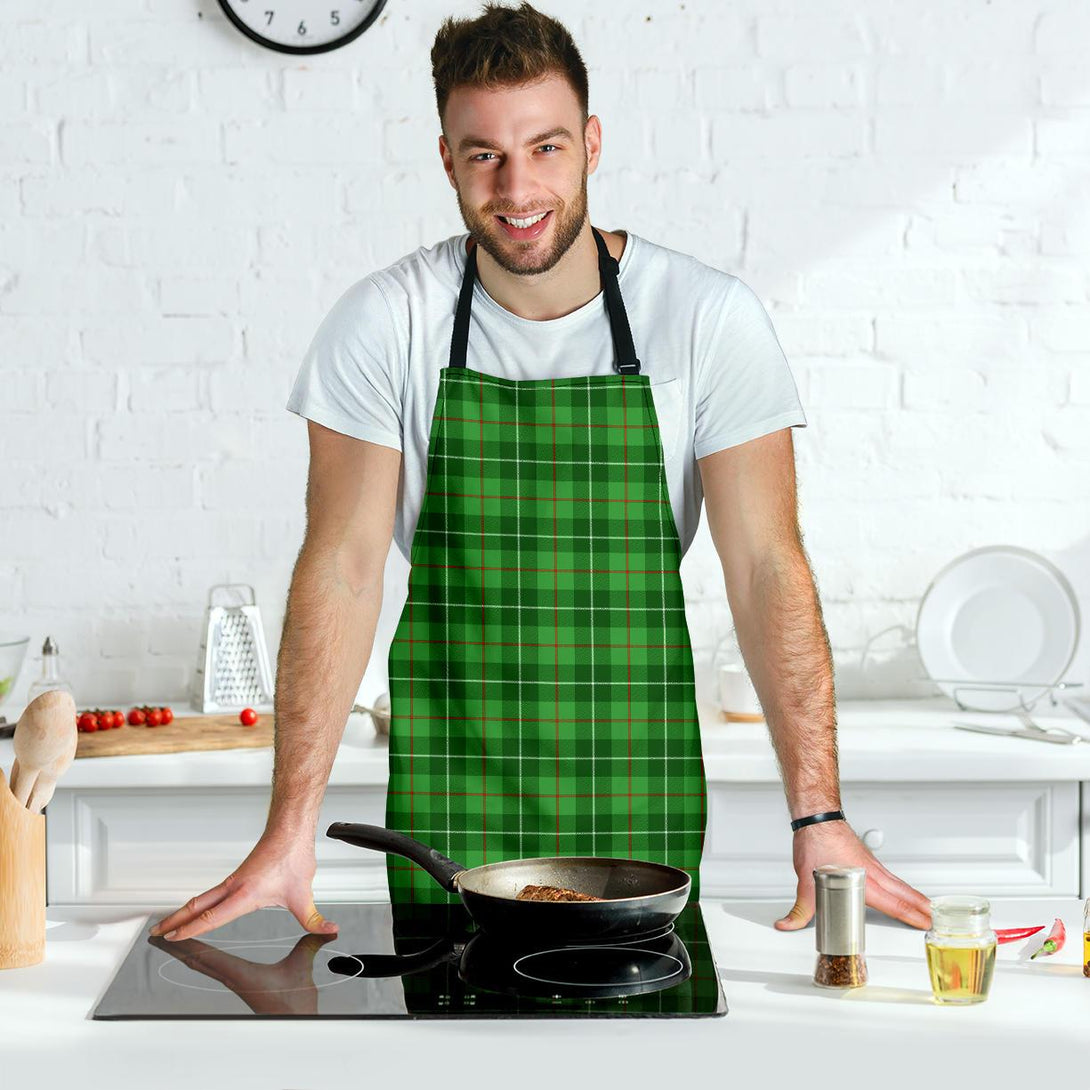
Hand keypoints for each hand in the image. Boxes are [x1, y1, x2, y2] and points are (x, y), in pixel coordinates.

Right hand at [148, 833, 337, 941]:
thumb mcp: (304, 895)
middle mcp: (234, 887)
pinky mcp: (239, 875)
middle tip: (157, 933)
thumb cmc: (293, 855)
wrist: (291, 828)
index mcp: (245, 894)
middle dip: (175, 921)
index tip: (174, 938)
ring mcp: (234, 880)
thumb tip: (328, 929)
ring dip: (183, 911)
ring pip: (202, 898)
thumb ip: (314, 918)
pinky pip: (212, 892)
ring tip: (169, 923)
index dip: (191, 929)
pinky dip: (198, 902)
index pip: (211, 917)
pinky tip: (198, 908)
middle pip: (196, 906)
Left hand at [775, 820, 931, 930]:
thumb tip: (788, 924)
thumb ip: (800, 909)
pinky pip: (890, 875)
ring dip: (914, 896)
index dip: (911, 915)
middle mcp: (871, 872)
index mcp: (862, 880)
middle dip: (921, 908)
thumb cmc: (815, 842)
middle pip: (903, 894)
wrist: (817, 817)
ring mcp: (871, 864)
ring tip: (927, 907)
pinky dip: (902, 885)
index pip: (893, 903)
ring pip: (899, 884)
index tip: (925, 923)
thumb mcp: (805, 881)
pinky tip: (901, 888)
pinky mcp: (867, 858)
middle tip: (935, 919)